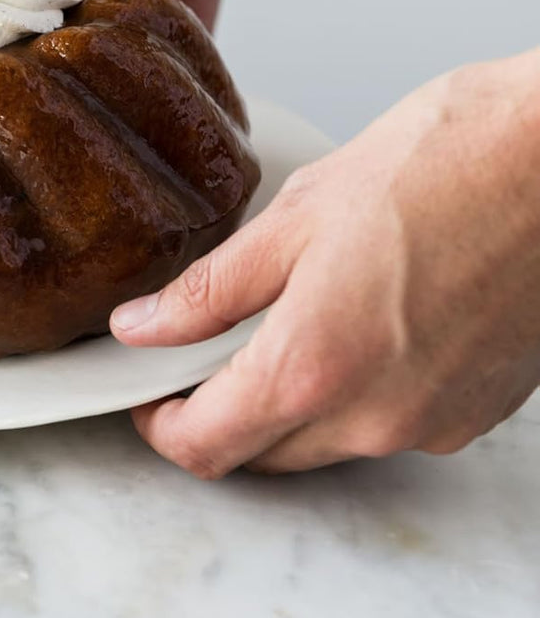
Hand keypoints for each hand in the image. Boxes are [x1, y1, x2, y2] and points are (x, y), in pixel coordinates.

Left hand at [110, 50, 539, 475]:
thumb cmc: (442, 163)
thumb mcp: (297, 215)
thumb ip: (210, 289)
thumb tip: (143, 327)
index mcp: (314, 367)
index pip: (206, 446)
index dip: (160, 426)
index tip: (147, 392)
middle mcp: (374, 418)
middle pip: (261, 454)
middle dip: (220, 415)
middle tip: (204, 349)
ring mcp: (431, 424)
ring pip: (325, 445)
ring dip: (288, 405)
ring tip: (289, 316)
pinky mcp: (474, 414)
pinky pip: (388, 426)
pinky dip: (355, 394)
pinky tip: (359, 321)